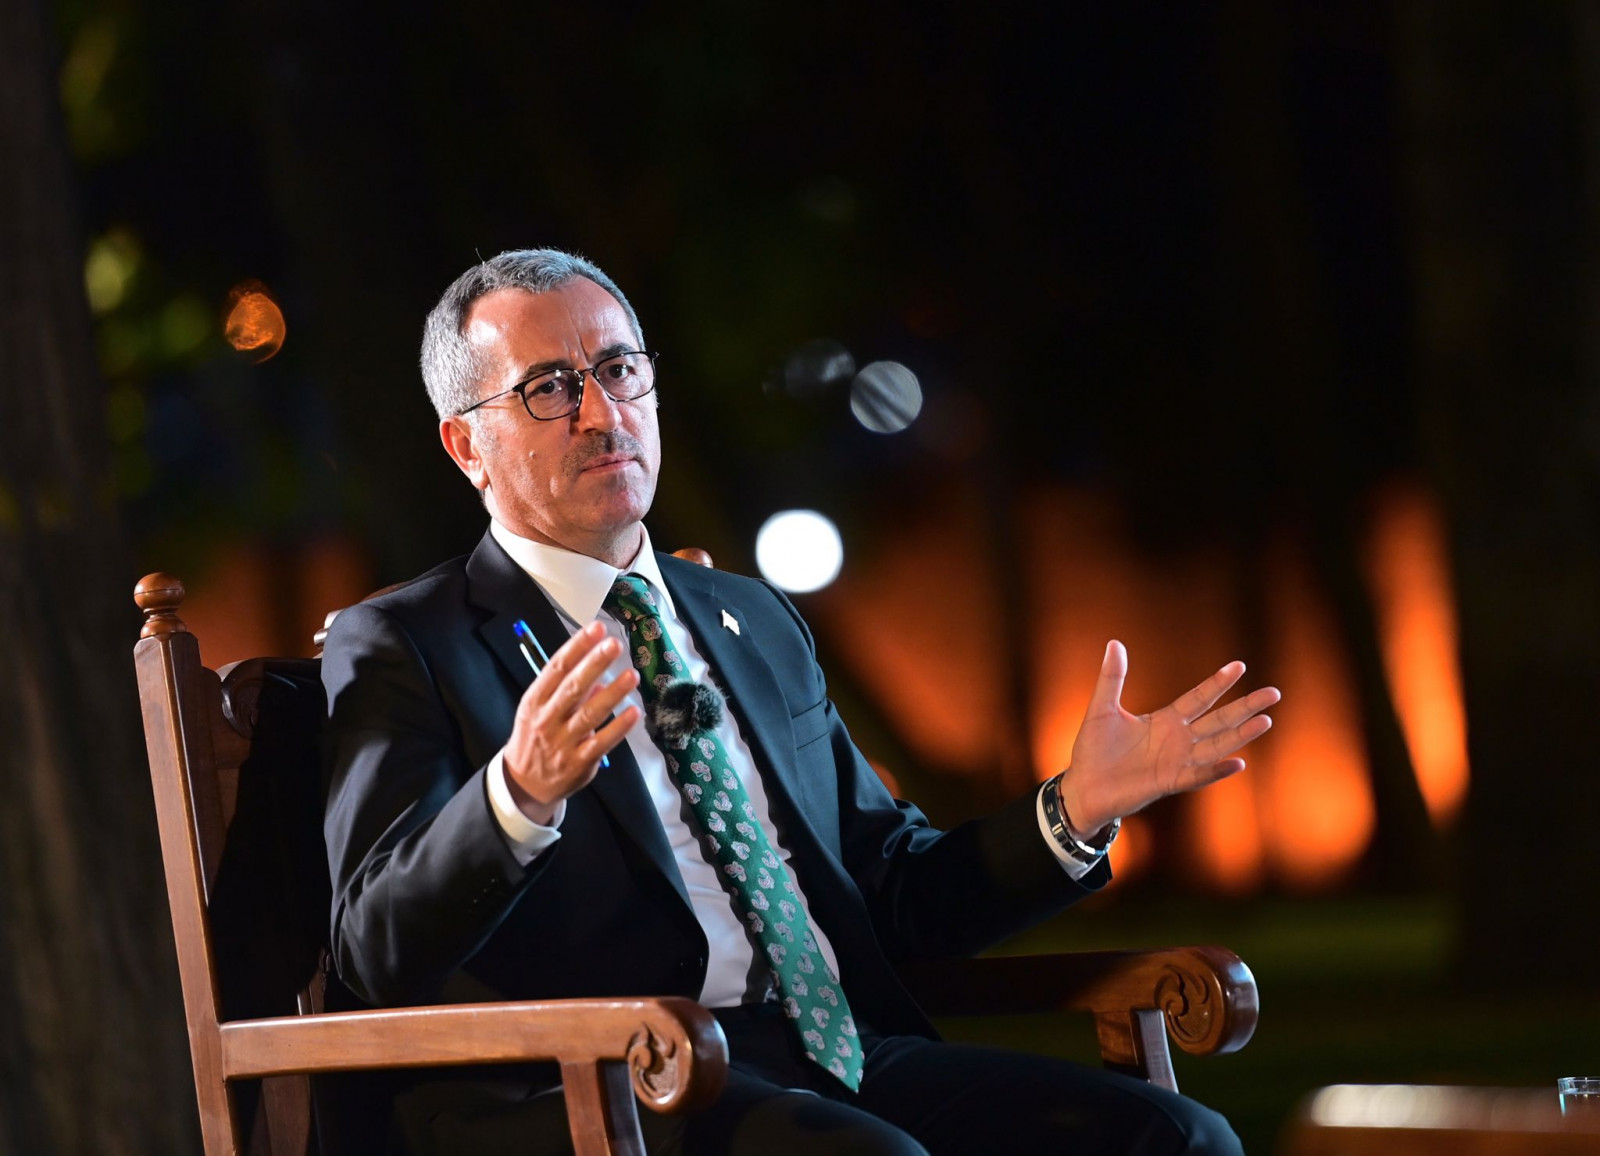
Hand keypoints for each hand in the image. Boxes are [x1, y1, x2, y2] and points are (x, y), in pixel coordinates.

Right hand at [503, 621, 640, 822]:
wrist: (524, 783)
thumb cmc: (535, 737)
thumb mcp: (540, 710)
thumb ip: (568, 691)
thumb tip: (600, 677)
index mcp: (535, 700)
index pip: (556, 668)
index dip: (577, 647)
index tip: (596, 628)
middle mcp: (547, 719)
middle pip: (573, 687)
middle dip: (594, 664)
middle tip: (615, 644)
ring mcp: (563, 742)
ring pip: (590, 714)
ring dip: (613, 693)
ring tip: (632, 675)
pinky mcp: (579, 762)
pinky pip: (602, 742)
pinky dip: (618, 727)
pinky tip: (634, 712)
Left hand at [1058, 641, 1279, 836]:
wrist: (1083, 786)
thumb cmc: (1093, 749)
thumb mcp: (1102, 708)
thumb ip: (1112, 678)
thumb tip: (1115, 643)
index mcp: (1165, 720)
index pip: (1199, 698)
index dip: (1218, 683)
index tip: (1239, 666)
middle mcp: (1177, 740)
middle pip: (1218, 720)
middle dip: (1245, 707)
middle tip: (1273, 693)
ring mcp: (1176, 762)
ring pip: (1216, 746)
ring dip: (1240, 735)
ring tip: (1266, 721)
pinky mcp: (1168, 783)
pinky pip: (1197, 776)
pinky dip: (1216, 771)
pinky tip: (1238, 763)